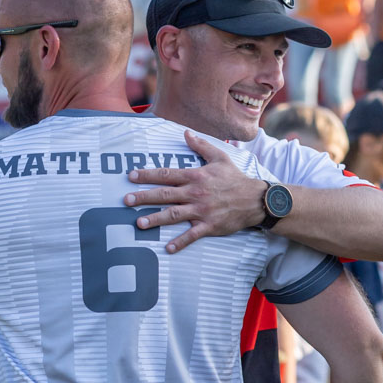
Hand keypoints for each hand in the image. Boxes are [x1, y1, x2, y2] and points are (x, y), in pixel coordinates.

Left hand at [124, 130, 261, 251]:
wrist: (255, 199)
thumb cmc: (235, 178)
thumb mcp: (219, 157)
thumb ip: (200, 146)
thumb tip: (185, 133)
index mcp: (195, 176)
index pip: (166, 174)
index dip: (147, 175)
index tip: (131, 176)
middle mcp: (195, 193)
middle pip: (165, 194)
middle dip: (144, 197)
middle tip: (126, 200)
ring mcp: (201, 211)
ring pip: (174, 215)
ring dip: (155, 219)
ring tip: (139, 223)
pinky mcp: (209, 226)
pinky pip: (192, 235)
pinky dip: (180, 242)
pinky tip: (167, 248)